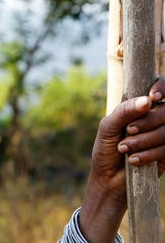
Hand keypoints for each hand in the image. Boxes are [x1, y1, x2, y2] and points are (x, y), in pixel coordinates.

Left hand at [79, 77, 164, 242]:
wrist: (108, 179)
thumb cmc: (106, 149)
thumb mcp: (108, 127)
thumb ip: (124, 111)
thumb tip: (147, 100)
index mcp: (141, 107)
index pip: (161, 87)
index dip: (162, 87)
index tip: (152, 97)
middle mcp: (156, 119)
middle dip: (147, 121)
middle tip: (128, 130)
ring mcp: (164, 135)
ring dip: (144, 140)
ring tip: (124, 148)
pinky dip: (149, 154)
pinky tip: (133, 160)